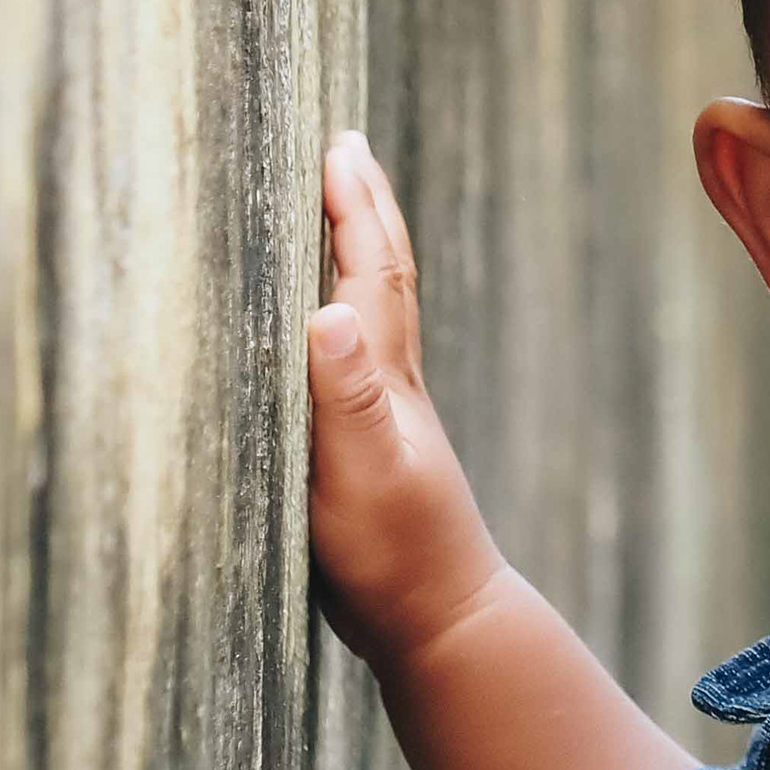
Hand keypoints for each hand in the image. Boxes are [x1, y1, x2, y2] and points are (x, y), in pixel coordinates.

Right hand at [306, 130, 509, 668]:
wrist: (442, 623)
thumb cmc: (394, 559)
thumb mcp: (360, 477)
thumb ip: (345, 398)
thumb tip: (328, 310)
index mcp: (386, 380)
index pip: (370, 273)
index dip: (353, 209)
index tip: (338, 145)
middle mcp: (392, 385)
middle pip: (383, 277)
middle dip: (362, 209)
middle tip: (344, 148)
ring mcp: (388, 417)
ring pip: (375, 312)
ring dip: (357, 252)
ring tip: (337, 210)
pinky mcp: (372, 450)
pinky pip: (358, 354)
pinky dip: (344, 313)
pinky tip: (327, 325)